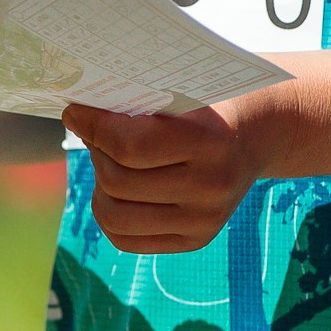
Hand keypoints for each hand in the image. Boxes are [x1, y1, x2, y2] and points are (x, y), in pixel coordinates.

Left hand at [63, 101, 266, 253]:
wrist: (256, 134)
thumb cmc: (210, 102)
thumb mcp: (183, 90)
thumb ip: (136, 102)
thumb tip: (79, 119)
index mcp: (209, 140)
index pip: (131, 146)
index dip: (93, 127)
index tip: (74, 112)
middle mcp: (209, 187)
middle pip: (118, 181)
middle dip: (96, 152)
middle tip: (94, 133)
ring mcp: (204, 220)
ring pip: (116, 216)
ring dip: (100, 186)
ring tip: (107, 162)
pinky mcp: (195, 240)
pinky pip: (127, 239)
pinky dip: (110, 214)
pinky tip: (117, 189)